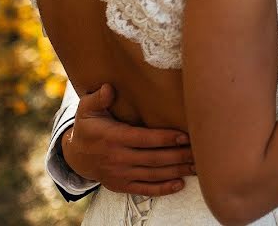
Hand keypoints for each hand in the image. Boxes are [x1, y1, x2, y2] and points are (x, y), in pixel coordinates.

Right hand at [61, 84, 195, 195]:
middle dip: (179, 156)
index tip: (186, 136)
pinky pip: (145, 189)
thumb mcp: (87, 110)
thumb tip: (108, 88)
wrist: (76, 157)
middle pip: (155, 158)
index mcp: (113, 137)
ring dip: (177, 171)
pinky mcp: (122, 186)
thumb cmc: (88, 127)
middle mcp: (118, 158)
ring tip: (197, 167)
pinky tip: (179, 184)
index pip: (144, 139)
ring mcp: (121, 174)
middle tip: (201, 152)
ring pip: (154, 174)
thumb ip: (97, 98)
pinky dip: (163, 189)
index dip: (166, 138)